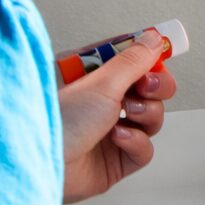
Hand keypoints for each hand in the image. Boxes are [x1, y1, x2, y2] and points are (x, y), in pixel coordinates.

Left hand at [59, 30, 177, 203]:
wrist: (40, 166)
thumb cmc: (59, 121)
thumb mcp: (102, 83)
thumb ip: (133, 60)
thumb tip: (153, 37)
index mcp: (94, 77)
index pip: (132, 60)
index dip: (150, 58)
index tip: (164, 52)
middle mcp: (103, 102)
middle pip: (150, 89)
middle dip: (156, 86)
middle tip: (146, 87)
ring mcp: (110, 132)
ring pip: (152, 118)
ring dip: (147, 114)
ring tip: (128, 114)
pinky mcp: (115, 161)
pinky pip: (145, 148)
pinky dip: (137, 142)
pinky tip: (119, 139)